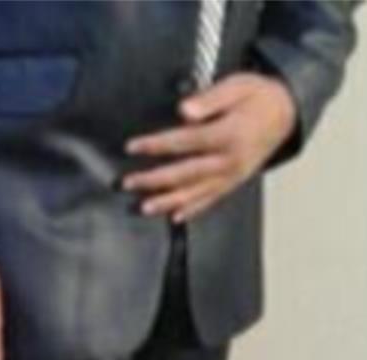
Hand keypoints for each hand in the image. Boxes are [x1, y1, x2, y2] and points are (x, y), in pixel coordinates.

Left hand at [122, 73, 296, 221]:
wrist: (287, 114)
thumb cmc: (258, 97)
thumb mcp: (238, 86)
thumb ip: (211, 99)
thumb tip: (185, 111)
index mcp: (229, 134)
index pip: (185, 142)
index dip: (156, 145)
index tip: (132, 147)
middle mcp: (229, 161)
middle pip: (185, 173)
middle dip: (153, 179)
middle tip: (128, 182)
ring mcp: (232, 176)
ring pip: (195, 193)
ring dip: (167, 201)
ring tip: (144, 207)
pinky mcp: (233, 183)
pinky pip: (210, 200)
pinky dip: (192, 210)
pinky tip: (175, 218)